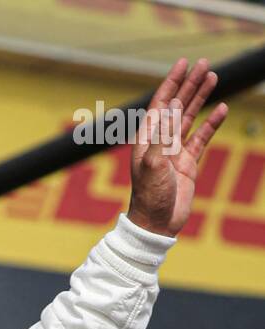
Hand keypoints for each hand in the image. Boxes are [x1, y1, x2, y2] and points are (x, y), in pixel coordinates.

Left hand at [128, 57, 226, 236]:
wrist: (156, 225)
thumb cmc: (149, 196)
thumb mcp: (152, 163)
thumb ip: (164, 134)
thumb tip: (174, 105)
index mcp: (147, 138)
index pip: (160, 103)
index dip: (172, 82)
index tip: (183, 63)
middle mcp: (160, 141)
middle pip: (177, 105)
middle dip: (190, 84)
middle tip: (205, 64)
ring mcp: (175, 151)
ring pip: (190, 117)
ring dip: (201, 98)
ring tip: (214, 77)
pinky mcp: (188, 163)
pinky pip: (202, 138)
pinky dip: (212, 123)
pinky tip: (222, 109)